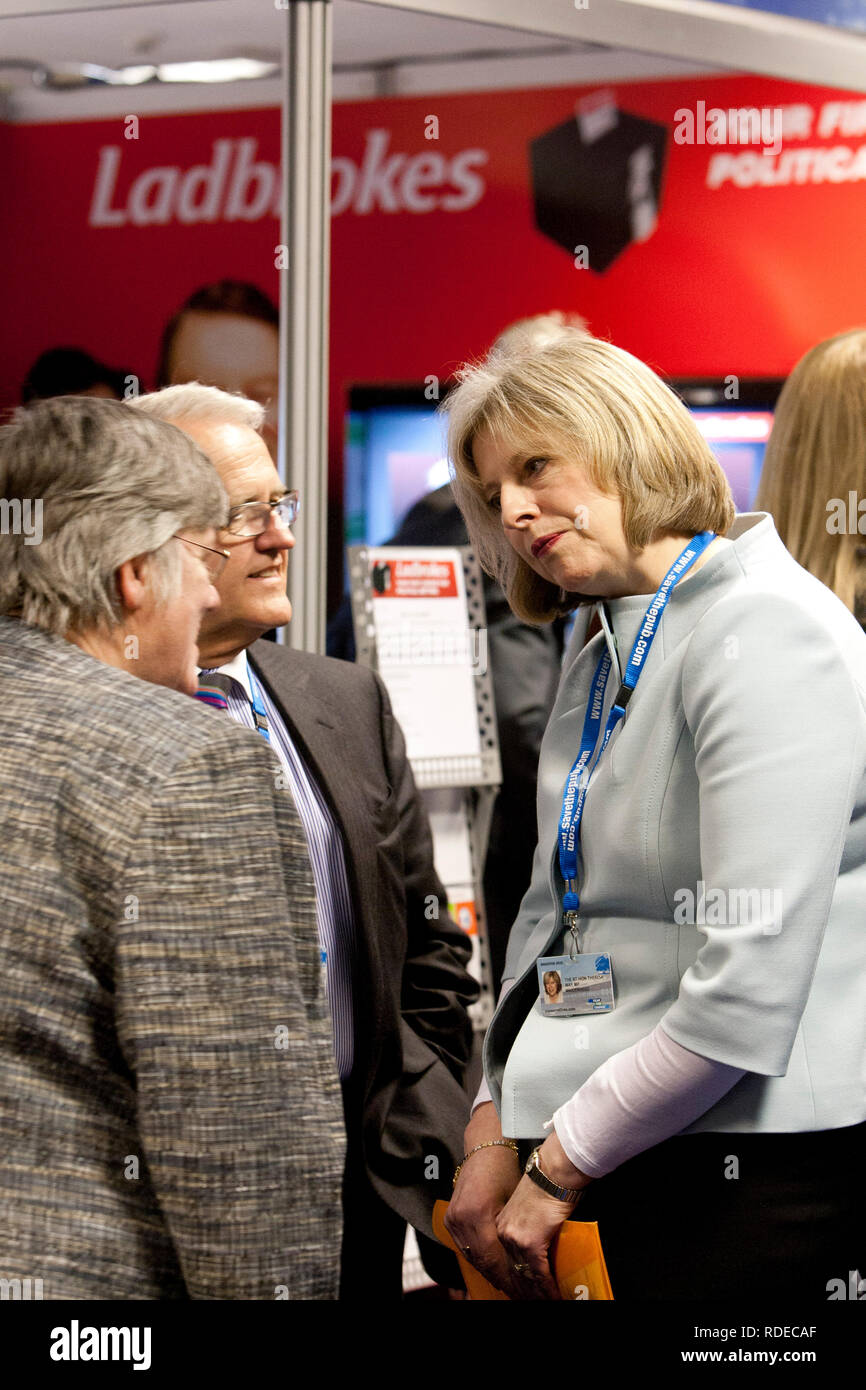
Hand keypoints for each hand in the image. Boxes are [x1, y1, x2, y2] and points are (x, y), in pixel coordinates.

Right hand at [443, 1103, 522, 1295]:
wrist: (485, 1146)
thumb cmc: (506, 1168)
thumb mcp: (515, 1201)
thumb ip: (516, 1233)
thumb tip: (529, 1264)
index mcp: (479, 1214)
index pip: (496, 1259)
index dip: (513, 1279)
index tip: (530, 1293)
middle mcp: (462, 1219)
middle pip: (483, 1262)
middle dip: (504, 1282)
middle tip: (523, 1296)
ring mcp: (453, 1220)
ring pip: (473, 1258)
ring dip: (492, 1274)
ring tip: (511, 1288)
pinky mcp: (451, 1219)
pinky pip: (466, 1248)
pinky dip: (481, 1261)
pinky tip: (494, 1271)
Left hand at [494, 1133, 591, 1300]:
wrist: (553, 1172)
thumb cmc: (546, 1184)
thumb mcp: (527, 1209)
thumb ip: (525, 1228)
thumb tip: (535, 1246)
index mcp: (499, 1224)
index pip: (502, 1261)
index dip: (511, 1281)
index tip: (519, 1292)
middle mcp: (502, 1233)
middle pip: (511, 1272)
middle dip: (522, 1291)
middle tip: (532, 1302)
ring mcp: (514, 1239)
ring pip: (525, 1276)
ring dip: (537, 1294)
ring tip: (546, 1302)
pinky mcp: (531, 1243)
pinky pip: (540, 1273)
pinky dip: (548, 1288)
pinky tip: (555, 1296)